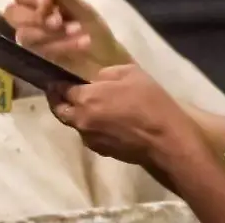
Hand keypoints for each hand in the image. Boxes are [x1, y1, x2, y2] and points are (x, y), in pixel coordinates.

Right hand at [4, 0, 131, 79]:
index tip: (48, 0)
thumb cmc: (95, 31)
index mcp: (39, 5)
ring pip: (25, 34)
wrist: (109, 60)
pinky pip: (41, 50)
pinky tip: (82, 42)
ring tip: (77, 30)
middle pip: (12, 13)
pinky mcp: (39, 59)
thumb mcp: (83, 10)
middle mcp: (31, 22)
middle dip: (35, 16)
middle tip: (58, 21)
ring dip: (50, 32)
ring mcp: (33, 42)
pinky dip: (62, 44)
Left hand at [48, 64, 201, 168]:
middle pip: (59, 110)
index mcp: (85, 99)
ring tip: (86, 106)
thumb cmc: (149, 102)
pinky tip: (103, 120)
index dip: (58, 83)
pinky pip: (88, 134)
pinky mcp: (102, 151)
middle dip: (58, 100)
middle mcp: (81, 120)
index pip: (60, 89)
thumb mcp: (130, 73)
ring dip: (75, 114)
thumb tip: (95, 79)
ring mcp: (90, 138)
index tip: (59, 78)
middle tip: (63, 91)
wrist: (167, 140)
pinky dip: (89, 126)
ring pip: (73, 124)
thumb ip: (106, 74)